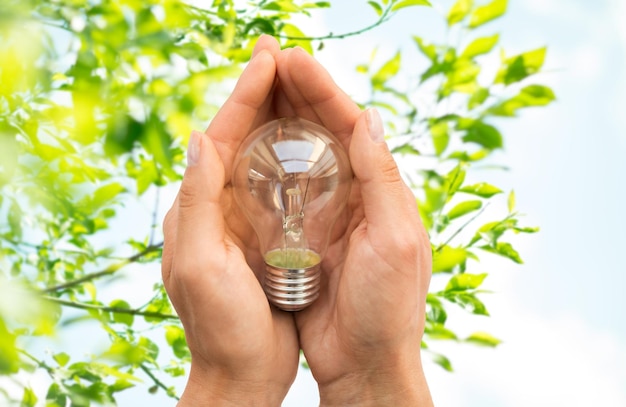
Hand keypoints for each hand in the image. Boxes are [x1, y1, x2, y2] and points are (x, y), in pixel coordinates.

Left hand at [161, 36, 298, 405]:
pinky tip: (318, 145)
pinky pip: (283, 185)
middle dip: (264, 94)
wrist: (240, 372)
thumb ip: (197, 201)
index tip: (271, 56)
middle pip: (243, 136)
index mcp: (201, 205)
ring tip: (303, 86)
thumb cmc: (219, 326)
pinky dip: (299, 158)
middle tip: (286, 54)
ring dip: (282, 119)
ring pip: (265, 156)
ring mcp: (245, 219)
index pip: (223, 134)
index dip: (247, 93)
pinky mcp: (269, 236)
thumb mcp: (201, 264)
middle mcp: (220, 205)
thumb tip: (201, 137)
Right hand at [273, 47, 433, 405]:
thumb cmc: (390, 307)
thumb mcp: (396, 239)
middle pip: (324, 130)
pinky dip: (267, 165)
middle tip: (265, 60)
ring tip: (254, 89)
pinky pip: (283, 190)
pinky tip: (248, 148)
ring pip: (301, 154)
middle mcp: (356, 194)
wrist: (365, 362)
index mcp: (381, 189)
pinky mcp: (304, 237)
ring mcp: (328, 214)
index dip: (321, 89)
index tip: (290, 58)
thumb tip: (370, 115)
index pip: (351, 123)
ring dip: (280, 120)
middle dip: (297, 93)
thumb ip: (383, 178)